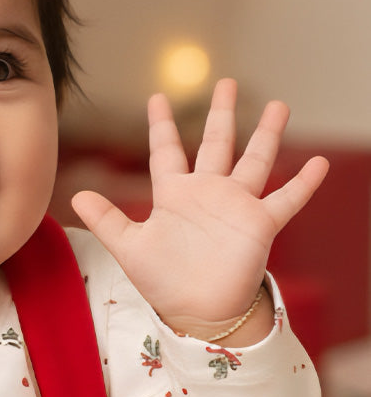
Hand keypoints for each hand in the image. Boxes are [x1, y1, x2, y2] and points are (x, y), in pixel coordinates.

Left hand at [70, 79, 327, 336]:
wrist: (197, 313)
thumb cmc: (164, 282)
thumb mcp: (129, 248)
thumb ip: (107, 220)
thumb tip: (76, 196)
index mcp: (174, 195)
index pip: (166, 151)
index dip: (161, 124)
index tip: (157, 96)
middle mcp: (207, 193)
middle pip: (216, 143)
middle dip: (221, 113)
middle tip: (226, 82)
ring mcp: (236, 206)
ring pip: (254, 160)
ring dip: (267, 134)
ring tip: (279, 105)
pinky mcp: (259, 224)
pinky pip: (285, 199)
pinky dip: (303, 182)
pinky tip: (319, 162)